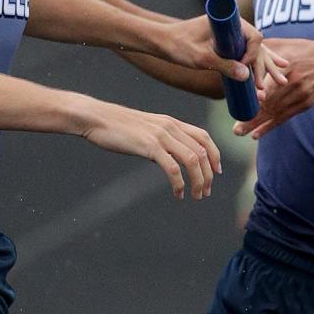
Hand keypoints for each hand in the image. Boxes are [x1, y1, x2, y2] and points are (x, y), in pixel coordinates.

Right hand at [81, 101, 219, 198]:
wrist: (98, 118)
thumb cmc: (118, 127)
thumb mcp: (146, 130)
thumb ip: (162, 141)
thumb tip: (170, 159)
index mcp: (171, 122)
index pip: (203, 137)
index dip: (215, 155)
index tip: (216, 172)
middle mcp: (170, 127)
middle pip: (202, 152)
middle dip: (208, 175)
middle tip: (206, 192)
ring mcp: (161, 136)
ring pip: (192, 160)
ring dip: (198, 181)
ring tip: (196, 195)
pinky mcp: (149, 146)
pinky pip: (172, 168)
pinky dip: (179, 184)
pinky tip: (178, 194)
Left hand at [155, 13, 264, 84]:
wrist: (161, 42)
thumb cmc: (177, 46)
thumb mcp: (201, 58)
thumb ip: (223, 65)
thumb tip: (247, 76)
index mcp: (230, 21)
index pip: (254, 36)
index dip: (254, 55)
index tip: (244, 70)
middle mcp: (233, 26)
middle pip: (256, 46)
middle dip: (263, 66)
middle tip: (265, 87)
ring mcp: (229, 35)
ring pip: (251, 52)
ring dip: (262, 68)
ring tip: (272, 86)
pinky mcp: (224, 44)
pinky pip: (242, 55)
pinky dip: (252, 66)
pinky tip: (259, 79)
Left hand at [234, 38, 313, 138]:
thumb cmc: (303, 51)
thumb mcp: (286, 44)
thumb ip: (265, 48)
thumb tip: (241, 46)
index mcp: (287, 65)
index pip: (267, 82)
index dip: (255, 95)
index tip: (240, 103)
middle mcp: (294, 82)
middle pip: (269, 101)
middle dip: (251, 115)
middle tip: (235, 128)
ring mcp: (301, 94)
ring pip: (275, 112)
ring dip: (257, 124)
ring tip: (240, 132)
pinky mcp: (305, 103)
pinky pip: (284, 117)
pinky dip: (269, 126)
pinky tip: (256, 134)